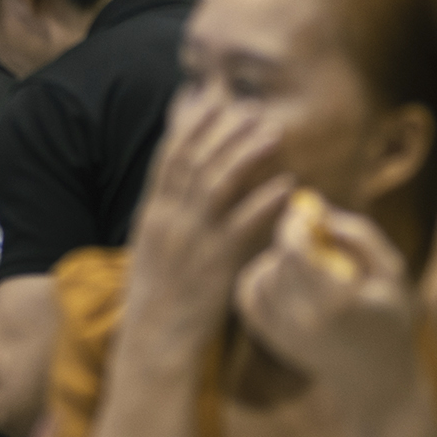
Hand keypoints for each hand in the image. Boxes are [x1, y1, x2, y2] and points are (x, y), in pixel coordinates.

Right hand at [121, 87, 291, 357]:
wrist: (153, 338)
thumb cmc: (155, 294)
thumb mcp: (150, 245)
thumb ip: (165, 211)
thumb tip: (177, 183)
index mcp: (153, 212)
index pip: (169, 157)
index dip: (188, 124)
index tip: (207, 98)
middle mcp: (170, 219)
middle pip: (196, 162)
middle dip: (224, 130)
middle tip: (251, 109)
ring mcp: (192, 240)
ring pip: (218, 184)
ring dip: (246, 154)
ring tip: (272, 133)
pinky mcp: (216, 264)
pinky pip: (243, 226)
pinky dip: (264, 202)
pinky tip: (287, 185)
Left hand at [234, 192, 418, 422]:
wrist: (375, 379)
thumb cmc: (389, 318)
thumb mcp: (390, 270)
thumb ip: (356, 233)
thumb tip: (313, 204)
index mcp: (336, 303)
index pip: (294, 249)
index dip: (297, 223)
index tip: (310, 214)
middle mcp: (303, 321)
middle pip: (279, 259)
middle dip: (293, 239)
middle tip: (316, 237)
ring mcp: (283, 333)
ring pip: (263, 273)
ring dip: (281, 260)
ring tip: (311, 267)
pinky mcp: (271, 337)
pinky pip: (249, 292)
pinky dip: (262, 277)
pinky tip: (287, 279)